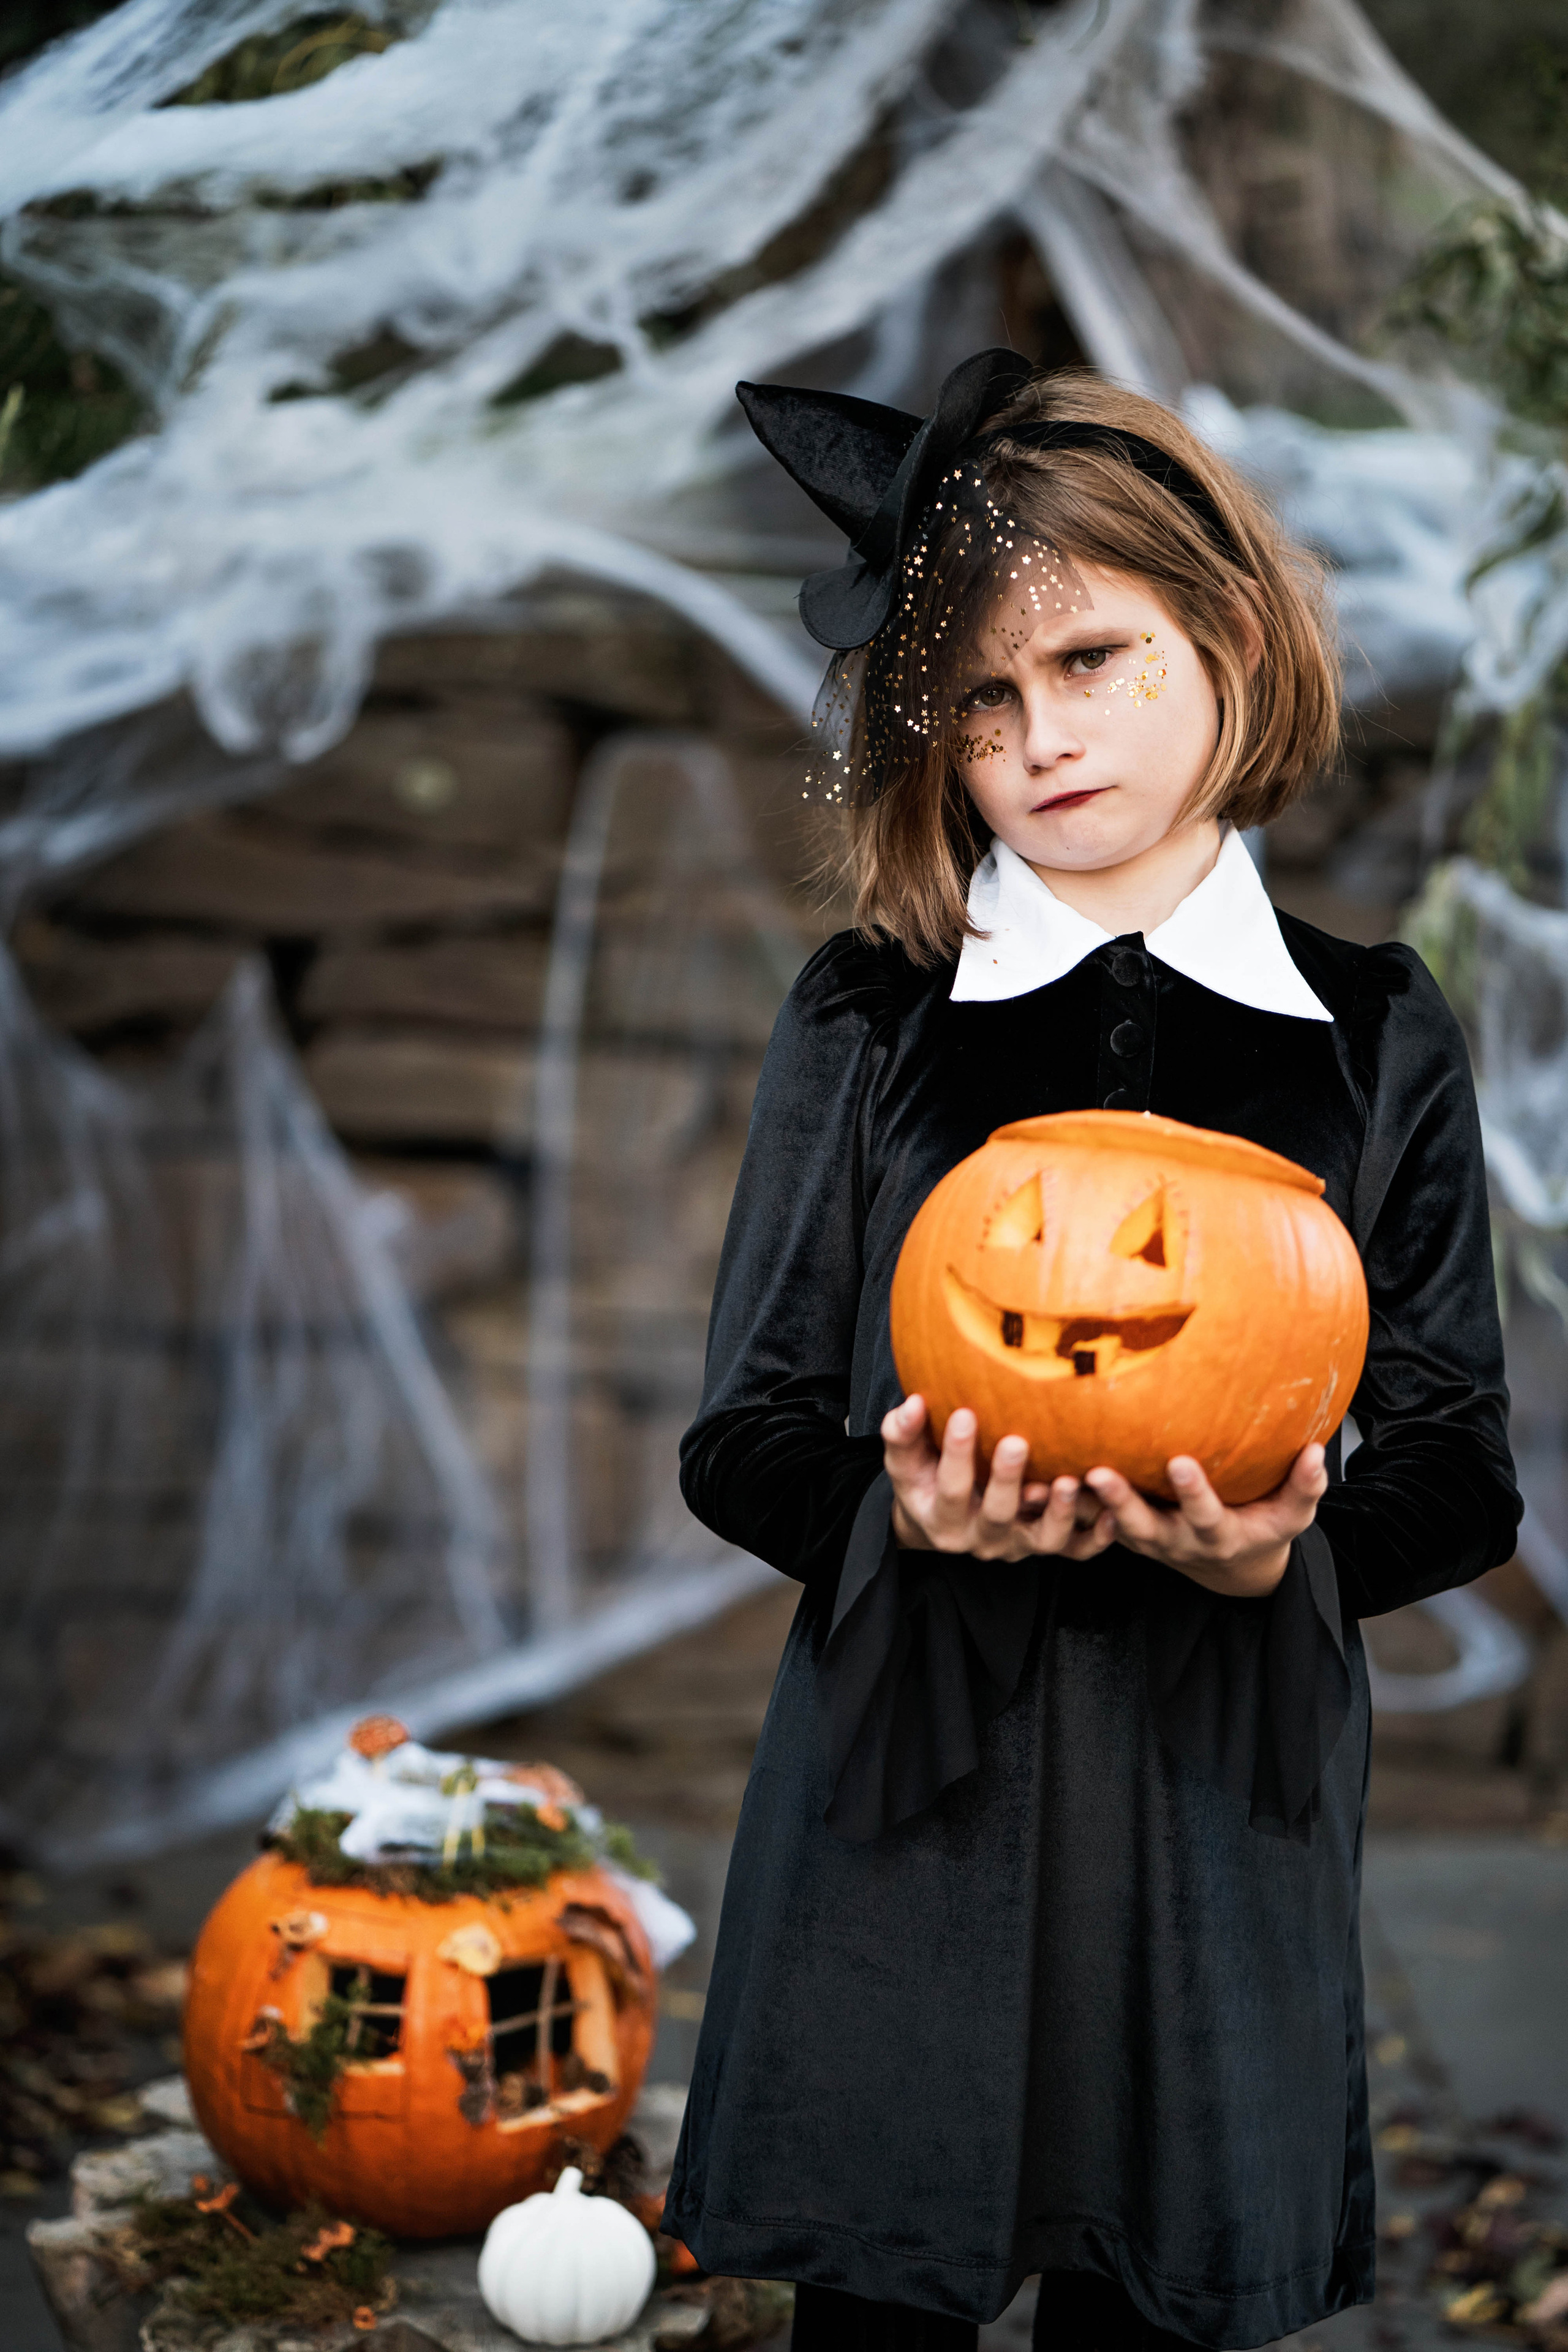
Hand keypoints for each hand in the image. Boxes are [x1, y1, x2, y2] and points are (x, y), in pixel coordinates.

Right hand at [882, 1395, 1117, 1562]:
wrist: (941, 1520)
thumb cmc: (924, 1480)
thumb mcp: (905, 1461)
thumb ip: (903, 1434)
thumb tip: (912, 1403)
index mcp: (943, 1518)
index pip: (950, 1487)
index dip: (956, 1453)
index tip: (963, 1413)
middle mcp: (981, 1539)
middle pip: (997, 1515)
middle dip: (1007, 1479)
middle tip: (1018, 1442)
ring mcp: (1016, 1545)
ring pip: (1042, 1540)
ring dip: (1059, 1512)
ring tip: (1069, 1481)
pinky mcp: (1042, 1545)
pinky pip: (1075, 1550)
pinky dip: (1097, 1537)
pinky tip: (1112, 1513)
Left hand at [1082, 1446, 1327, 1596]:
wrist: (1230, 1565)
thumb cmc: (1263, 1529)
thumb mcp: (1291, 1517)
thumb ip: (1304, 1487)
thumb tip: (1317, 1451)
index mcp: (1216, 1535)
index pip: (1204, 1515)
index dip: (1193, 1492)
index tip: (1180, 1462)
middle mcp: (1174, 1541)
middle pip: (1143, 1526)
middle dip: (1122, 1501)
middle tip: (1099, 1472)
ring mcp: (1144, 1540)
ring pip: (1108, 1527)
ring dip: (1084, 1505)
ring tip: (1061, 1475)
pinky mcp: (1121, 1534)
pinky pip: (1090, 1524)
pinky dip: (1068, 1507)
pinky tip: (1039, 1480)